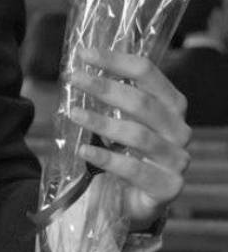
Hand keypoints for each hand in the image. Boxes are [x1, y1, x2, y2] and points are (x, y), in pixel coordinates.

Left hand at [67, 47, 190, 227]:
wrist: (133, 197)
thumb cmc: (126, 148)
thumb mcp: (121, 116)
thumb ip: (111, 92)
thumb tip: (78, 66)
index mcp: (171, 104)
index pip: (147, 72)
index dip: (115, 60)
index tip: (84, 54)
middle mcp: (179, 129)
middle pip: (143, 102)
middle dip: (105, 87)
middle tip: (74, 77)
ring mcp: (177, 160)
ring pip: (138, 135)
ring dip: (101, 122)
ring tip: (74, 113)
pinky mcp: (168, 187)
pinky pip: (134, 169)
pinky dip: (106, 158)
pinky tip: (83, 150)